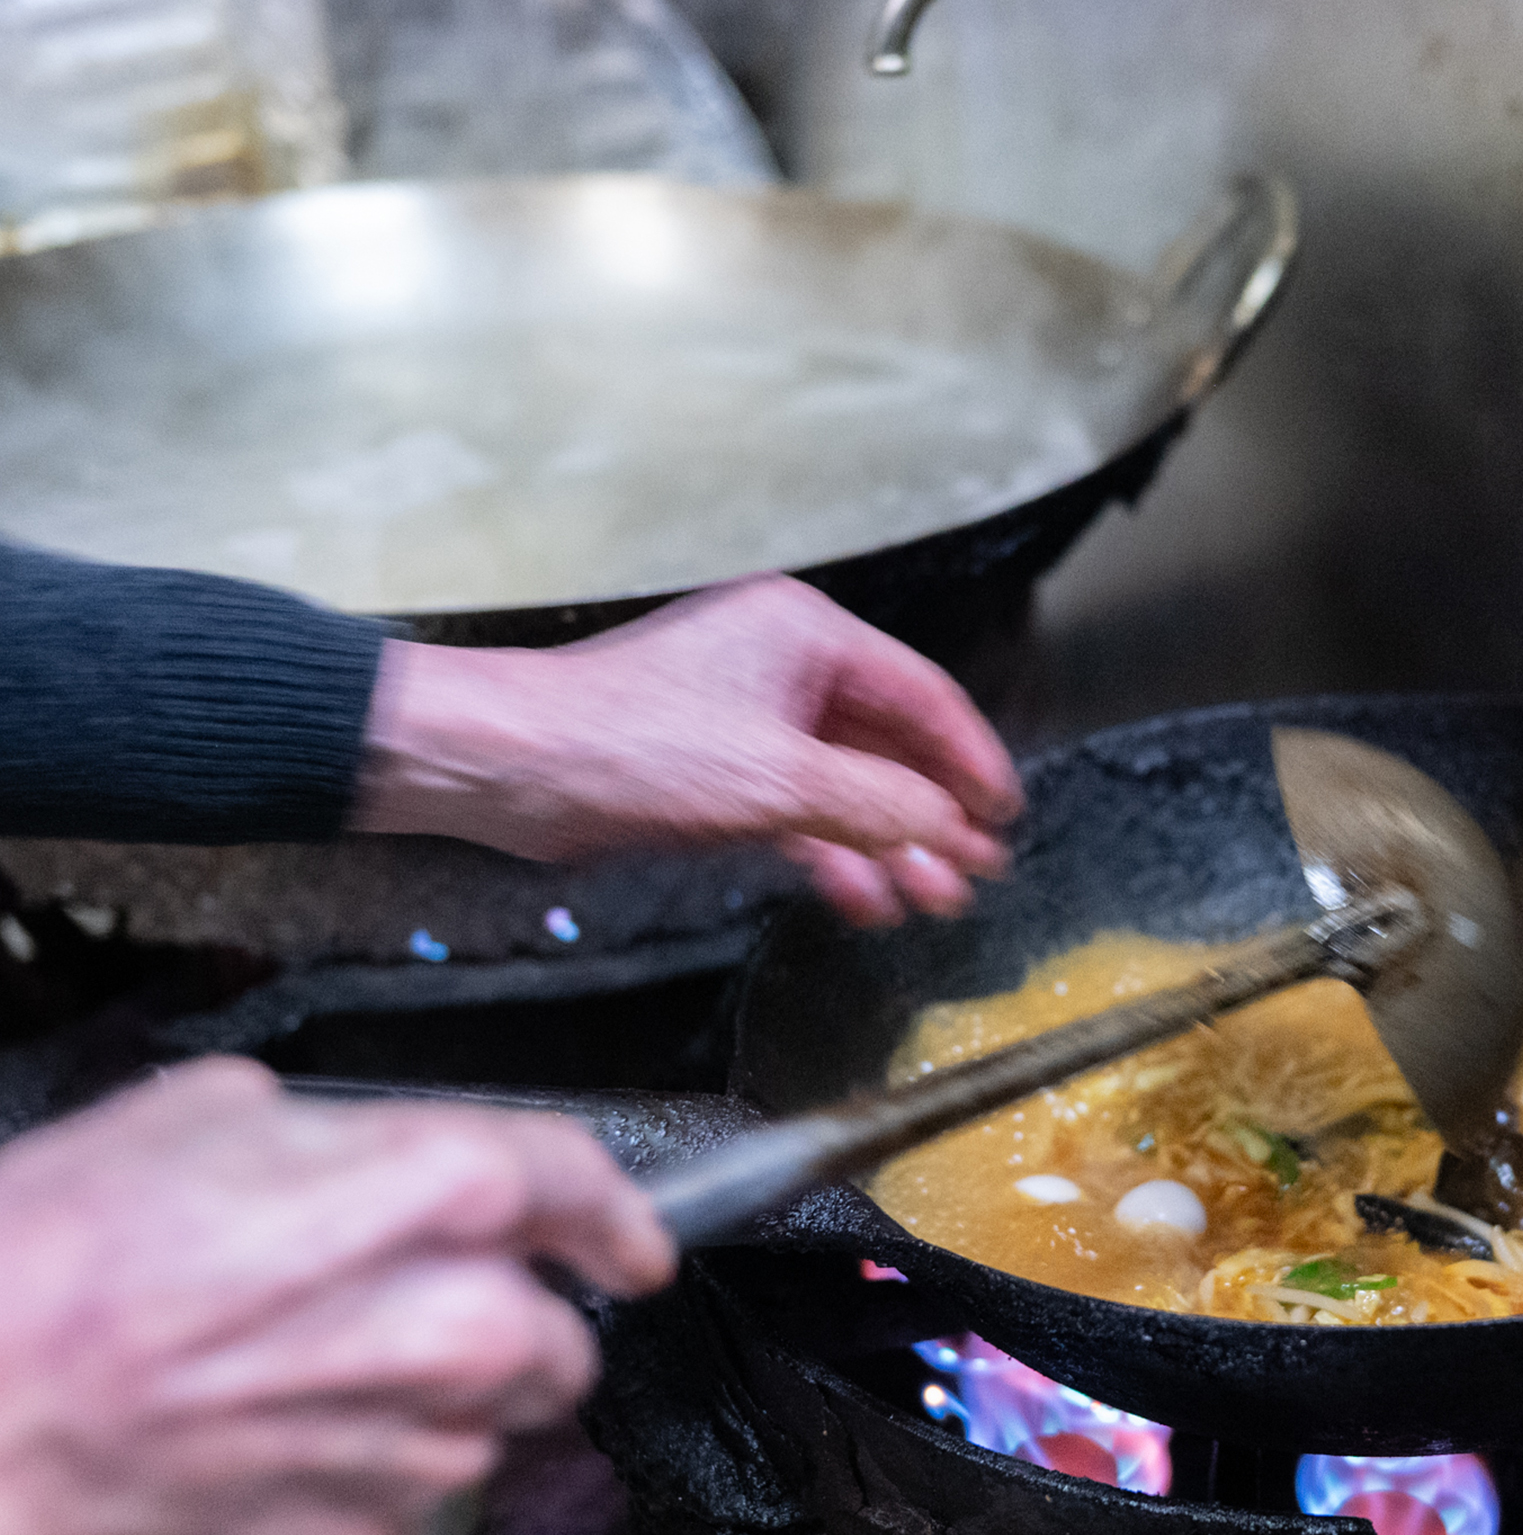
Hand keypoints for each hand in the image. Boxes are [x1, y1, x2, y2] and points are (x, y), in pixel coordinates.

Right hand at [0, 1058, 673, 1534]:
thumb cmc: (59, 1264)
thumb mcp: (206, 1118)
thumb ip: (342, 1139)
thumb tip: (378, 1160)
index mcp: (443, 1192)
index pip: (586, 1185)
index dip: (614, 1212)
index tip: (631, 1240)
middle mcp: (466, 1322)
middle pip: (560, 1332)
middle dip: (503, 1323)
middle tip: (402, 1313)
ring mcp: (425, 1443)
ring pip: (495, 1421)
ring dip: (438, 1401)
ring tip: (310, 1378)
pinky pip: (417, 1495)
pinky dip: (370, 1469)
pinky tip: (274, 1441)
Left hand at [354, 576, 1025, 925]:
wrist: (506, 767)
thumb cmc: (620, 742)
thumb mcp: (778, 782)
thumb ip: (878, 807)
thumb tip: (952, 829)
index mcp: (808, 636)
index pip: (925, 697)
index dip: (972, 763)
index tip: (1004, 816)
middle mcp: (783, 667)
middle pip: (889, 746)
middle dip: (931, 815)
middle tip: (974, 872)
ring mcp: (749, 719)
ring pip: (846, 786)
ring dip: (887, 844)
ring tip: (929, 898)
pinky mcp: (715, 768)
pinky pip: (800, 810)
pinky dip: (832, 851)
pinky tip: (860, 895)